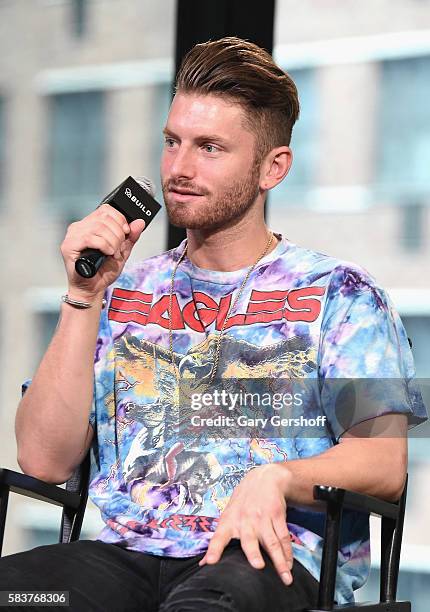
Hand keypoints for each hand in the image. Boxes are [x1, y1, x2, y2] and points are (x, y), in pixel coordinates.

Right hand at [60, 204, 144, 300]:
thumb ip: (130, 237)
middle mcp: (79, 227)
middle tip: (118, 248)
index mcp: (90, 225)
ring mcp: (72, 235)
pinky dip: (104, 246)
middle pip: (104, 218)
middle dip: (118, 234)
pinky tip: (107, 253)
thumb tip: (139, 222)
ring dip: (112, 242)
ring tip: (112, 253)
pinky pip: (90, 238)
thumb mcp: (122, 252)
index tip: (126, 232)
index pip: (106, 210)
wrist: (92, 289)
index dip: (120, 219)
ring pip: (99, 227)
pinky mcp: (68, 246)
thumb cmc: (102, 272)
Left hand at [199, 463, 293, 585]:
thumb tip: (202, 564)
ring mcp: (263, 518)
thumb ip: (217, 541)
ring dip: (280, 561)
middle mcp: (245, 520)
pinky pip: (283, 537)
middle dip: (253, 553)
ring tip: (285, 577)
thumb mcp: (228, 516)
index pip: (218, 537)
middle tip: (258, 566)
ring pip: (272, 542)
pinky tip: (289, 566)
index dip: (214, 549)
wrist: (265, 478)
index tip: (210, 562)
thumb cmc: (242, 503)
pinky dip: (288, 553)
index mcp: (229, 521)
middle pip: (249, 539)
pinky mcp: (277, 515)